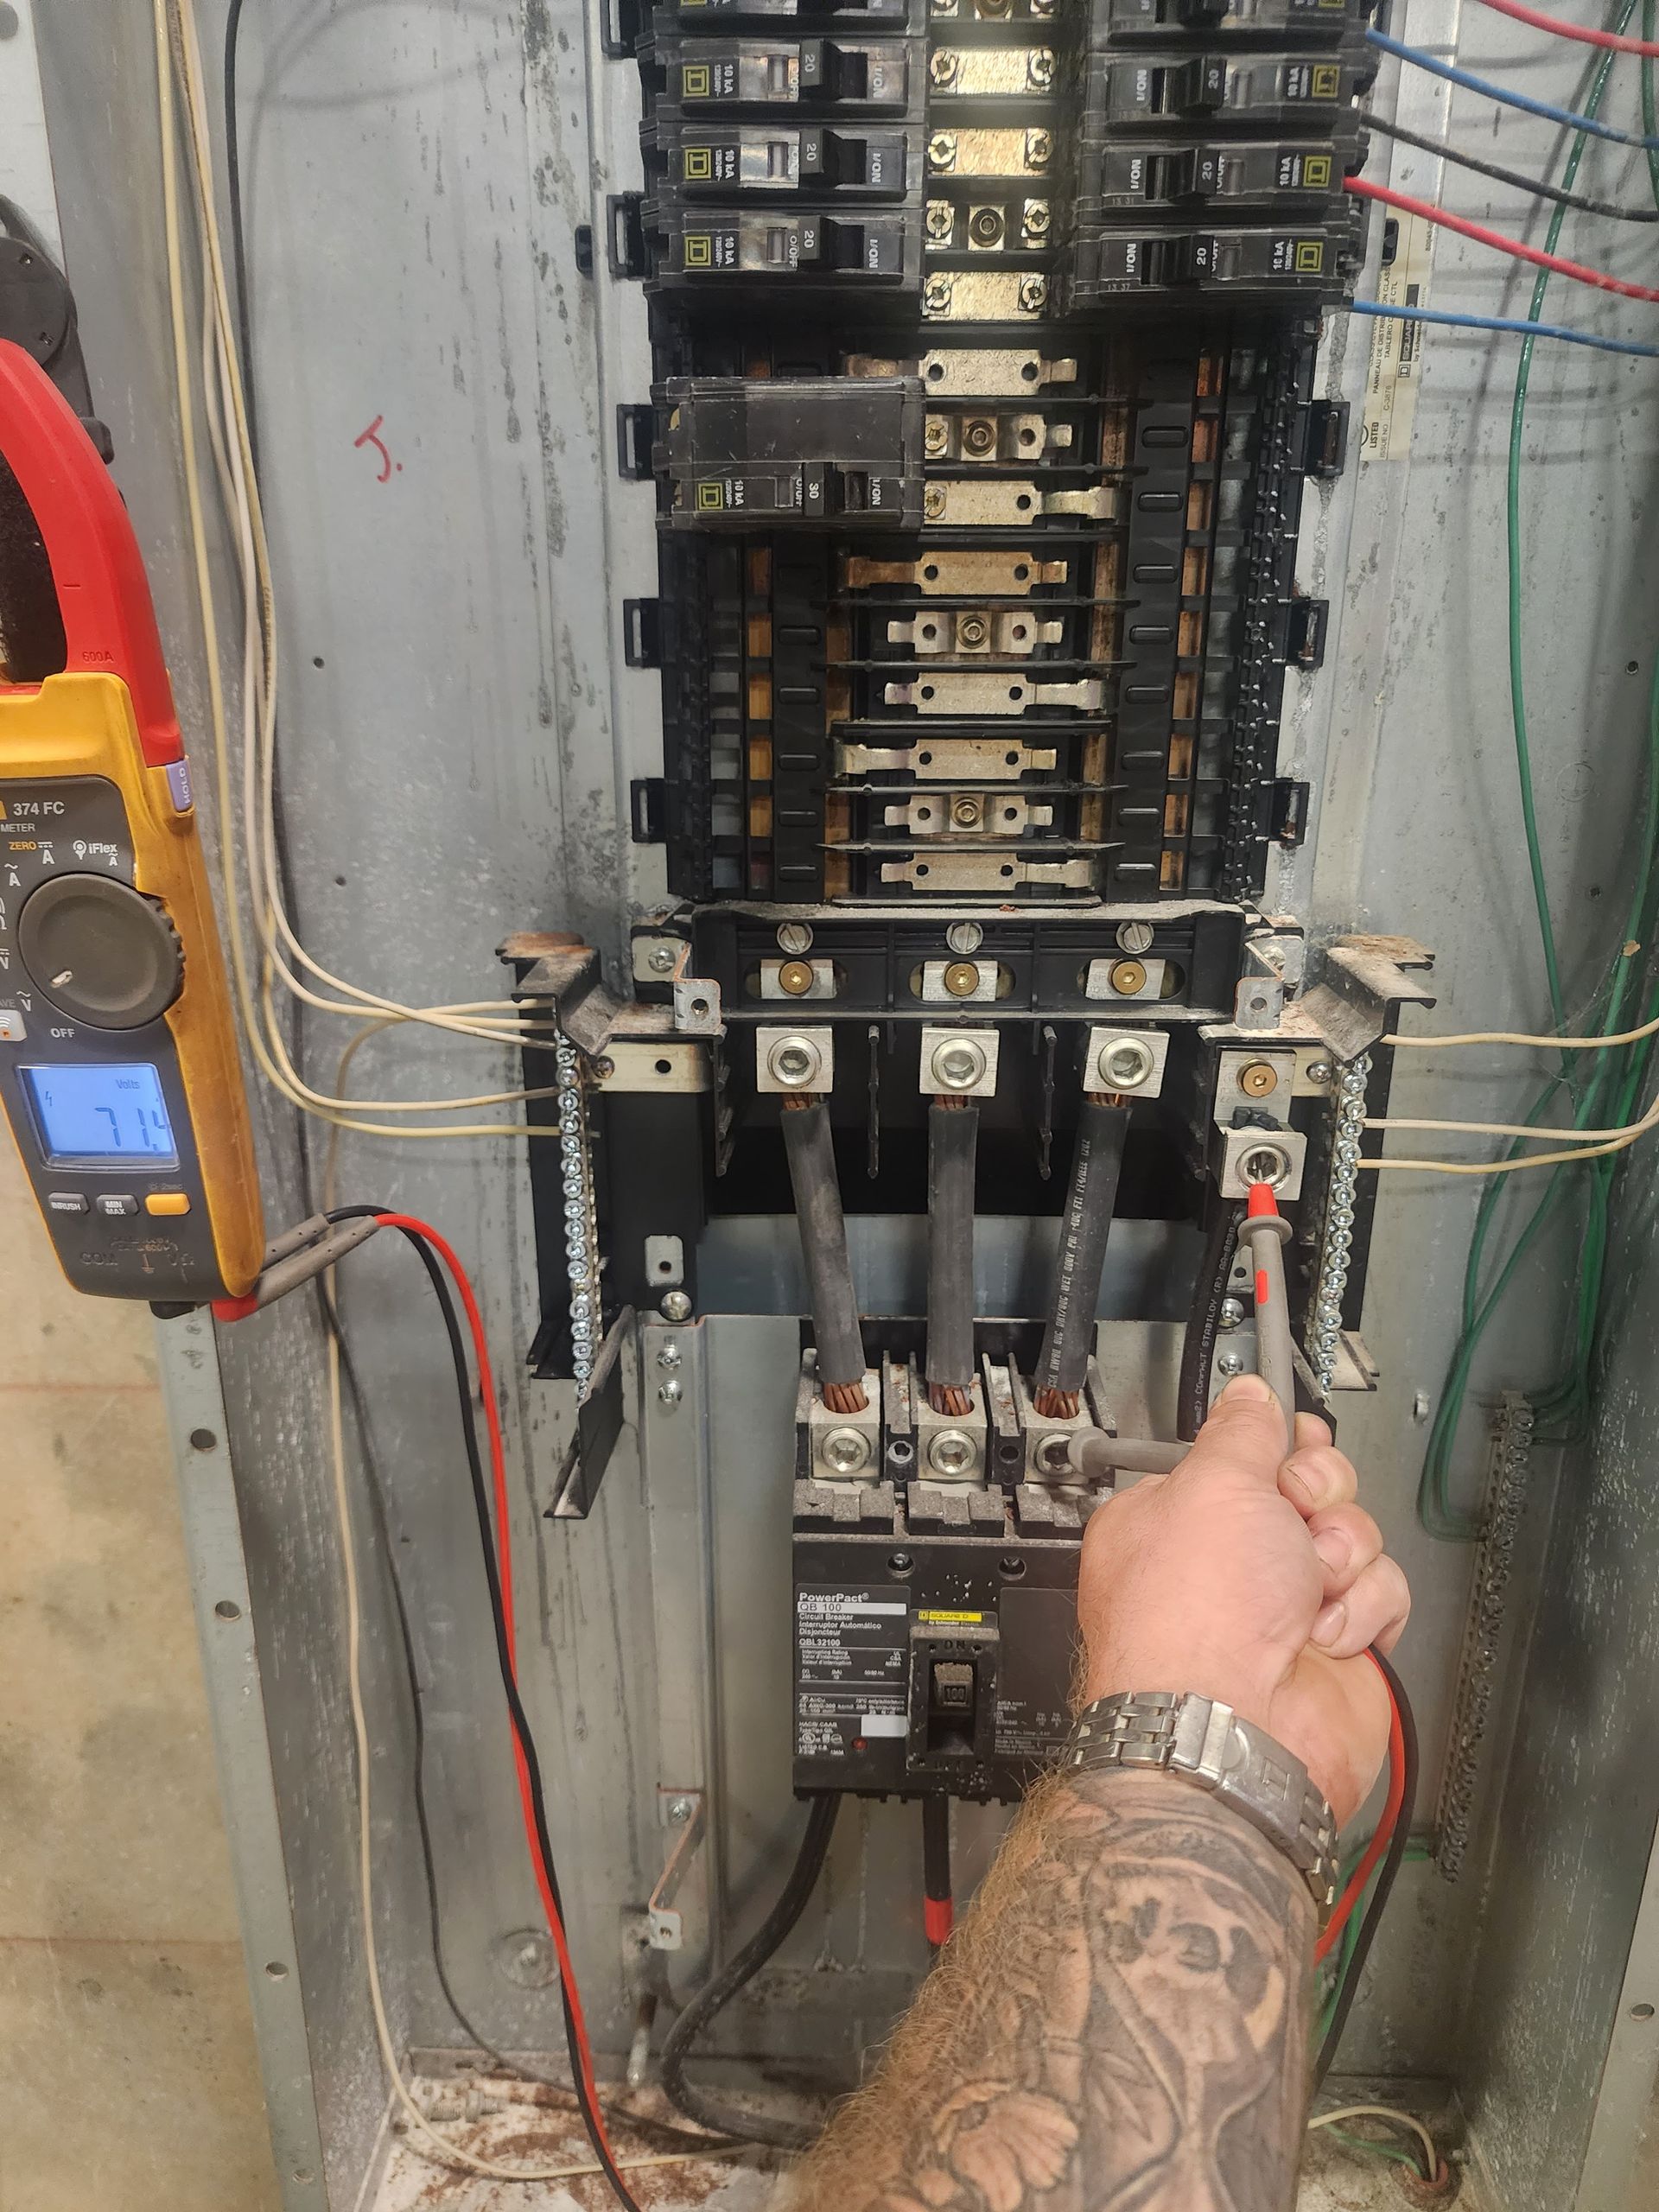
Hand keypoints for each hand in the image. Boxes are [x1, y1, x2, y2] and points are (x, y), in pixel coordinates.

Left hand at [1075, 1374, 1409, 1824]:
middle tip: (1296, 1518)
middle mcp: (1228, 1563)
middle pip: (1309, 1488)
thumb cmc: (1195, 1619)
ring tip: (1308, 1590)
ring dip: (1342, 1555)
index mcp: (1177, 1518)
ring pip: (1353, 1537)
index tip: (1289, 1444)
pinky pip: (1381, 1593)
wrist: (1235, 1731)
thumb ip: (1241, 1431)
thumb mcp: (1212, 1484)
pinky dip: (1364, 1609)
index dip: (1275, 1446)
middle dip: (1316, 1497)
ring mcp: (1283, 1607)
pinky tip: (1327, 1633)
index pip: (1243, 1454)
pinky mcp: (1336, 1646)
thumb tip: (1249, 1396)